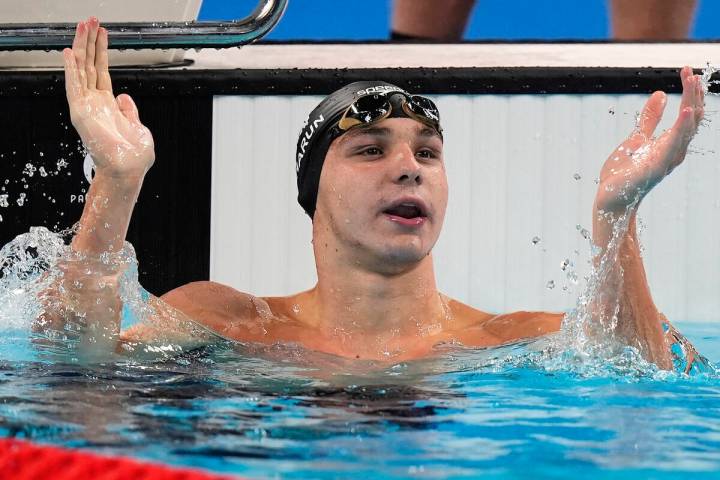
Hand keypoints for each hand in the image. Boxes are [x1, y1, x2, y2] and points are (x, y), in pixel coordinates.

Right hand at [63, 17, 154, 178]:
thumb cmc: (134, 156)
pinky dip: (71, 69)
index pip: (101, 72)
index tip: (101, 34)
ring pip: (81, 70)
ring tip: (83, 27)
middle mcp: (95, 103)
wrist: (129, 170)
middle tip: (90, 21)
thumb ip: (129, 110)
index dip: (101, 52)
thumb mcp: (138, 126)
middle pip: (90, 65)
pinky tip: (70, 52)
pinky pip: (74, 86)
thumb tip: (124, 97)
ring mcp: (87, 106)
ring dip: (82, 48)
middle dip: (90, 42)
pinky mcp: (81, 112)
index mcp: (109, 105)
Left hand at [594, 66, 703, 215]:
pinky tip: (685, 111)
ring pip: (686, 129)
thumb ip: (650, 119)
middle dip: (693, 94)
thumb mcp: (636, 139)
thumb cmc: (624, 172)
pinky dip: (681, 127)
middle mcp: (675, 152)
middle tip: (691, 72)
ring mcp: (667, 160)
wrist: (610, 198)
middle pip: (692, 119)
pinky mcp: (656, 167)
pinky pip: (673, 145)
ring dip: (691, 103)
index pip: (689, 114)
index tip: (687, 71)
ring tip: (692, 82)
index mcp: (671, 144)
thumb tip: (660, 94)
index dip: (691, 92)